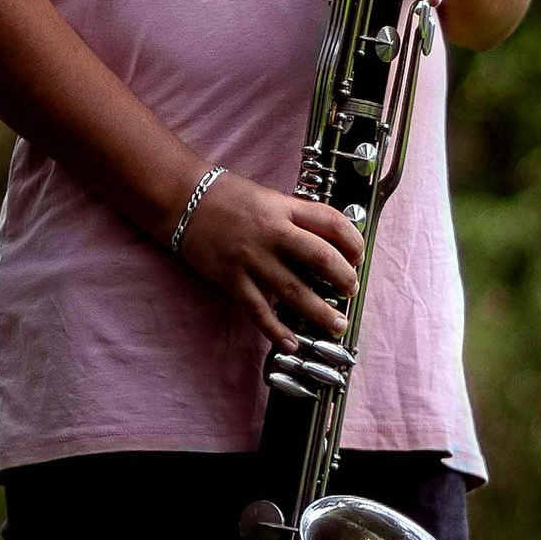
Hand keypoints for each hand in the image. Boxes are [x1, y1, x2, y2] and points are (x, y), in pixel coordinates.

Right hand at [172, 173, 362, 346]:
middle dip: (343, 279)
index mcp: (283, 207)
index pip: (331, 222)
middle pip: (320, 258)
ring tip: (336, 325)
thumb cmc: (226, 196)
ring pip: (294, 291)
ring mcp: (250, 258)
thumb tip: (327, 241)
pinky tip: (292, 344)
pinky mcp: (231, 278)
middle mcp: (271, 232)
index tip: (359, 256)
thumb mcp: (267, 196)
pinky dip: (276, 330)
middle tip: (351, 292)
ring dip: (319, 312)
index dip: (353, 241)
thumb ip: (294, 217)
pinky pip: (258, 310)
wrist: (181, 199)